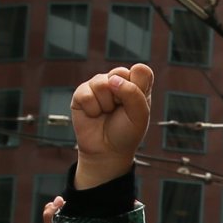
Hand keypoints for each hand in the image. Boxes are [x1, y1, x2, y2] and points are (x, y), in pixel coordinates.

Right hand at [71, 64, 153, 187]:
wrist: (107, 151)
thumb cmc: (126, 133)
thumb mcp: (140, 116)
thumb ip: (133, 94)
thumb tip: (112, 79)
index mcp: (137, 84)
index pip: (141, 70)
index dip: (138, 86)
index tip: (136, 104)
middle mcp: (118, 81)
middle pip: (119, 72)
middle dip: (121, 96)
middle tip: (120, 110)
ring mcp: (99, 85)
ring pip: (101, 83)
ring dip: (106, 104)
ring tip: (106, 113)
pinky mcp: (82, 93)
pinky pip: (86, 94)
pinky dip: (92, 109)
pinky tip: (94, 114)